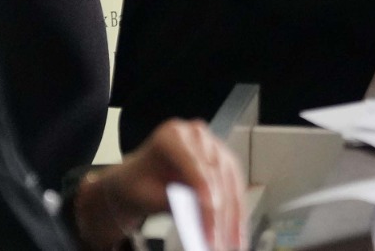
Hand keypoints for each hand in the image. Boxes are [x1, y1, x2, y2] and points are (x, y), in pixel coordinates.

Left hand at [78, 120, 245, 250]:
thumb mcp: (144, 194)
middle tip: (216, 241)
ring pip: (230, 183)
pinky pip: (235, 189)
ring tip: (230, 244)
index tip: (211, 211)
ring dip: (233, 217)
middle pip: (215, 175)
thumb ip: (170, 201)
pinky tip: (236, 234)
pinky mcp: (225, 162)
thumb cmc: (138, 183)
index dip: (205, 188)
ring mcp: (214, 147)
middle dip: (218, 212)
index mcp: (172, 135)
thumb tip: (199, 214)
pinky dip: (237, 214)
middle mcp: (197, 136)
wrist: (139, 178)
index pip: (193, 164)